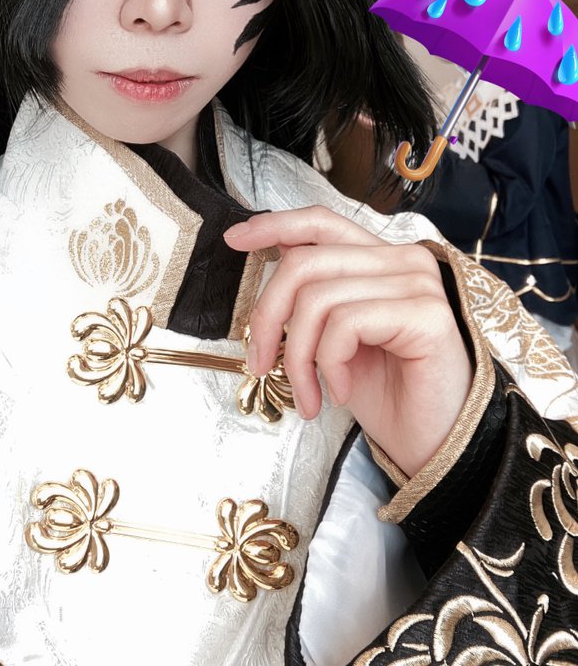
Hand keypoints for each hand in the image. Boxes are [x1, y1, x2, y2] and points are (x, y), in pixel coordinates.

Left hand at [223, 207, 473, 477]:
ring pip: (318, 298)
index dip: (275, 226)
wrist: (431, 443)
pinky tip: (339, 389)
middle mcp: (403, 261)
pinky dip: (329, 363)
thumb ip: (313, 296)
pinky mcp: (426, 314)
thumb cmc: (386, 393)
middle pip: (305, 263)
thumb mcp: (334, 338)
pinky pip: (346, 323)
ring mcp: (418, 284)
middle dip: (268, 316)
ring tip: (307, 394)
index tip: (235, 240)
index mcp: (379, 260)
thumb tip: (271, 261)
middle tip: (261, 365)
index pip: (322, 223)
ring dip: (298, 356)